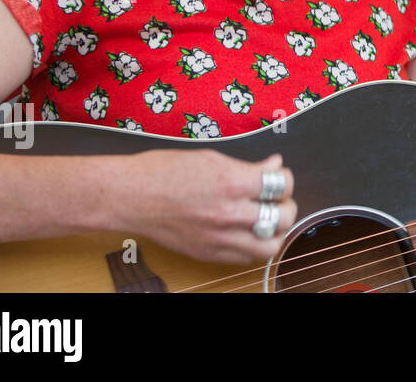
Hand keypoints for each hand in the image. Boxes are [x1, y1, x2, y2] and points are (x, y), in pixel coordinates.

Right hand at [111, 150, 296, 263]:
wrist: (129, 196)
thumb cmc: (164, 171)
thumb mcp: (211, 158)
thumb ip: (247, 167)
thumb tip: (274, 164)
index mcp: (232, 182)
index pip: (281, 184)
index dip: (285, 178)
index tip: (278, 176)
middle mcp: (229, 213)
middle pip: (282, 217)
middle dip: (286, 206)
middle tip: (279, 200)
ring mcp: (218, 237)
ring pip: (269, 246)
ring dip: (274, 232)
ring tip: (267, 220)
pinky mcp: (207, 253)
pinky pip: (245, 258)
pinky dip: (252, 246)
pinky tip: (246, 233)